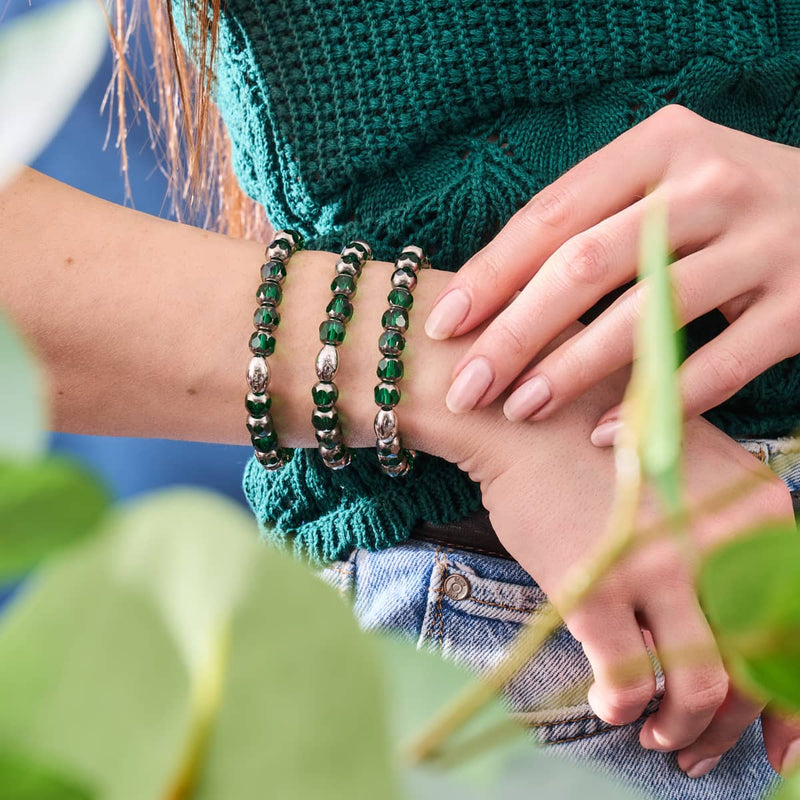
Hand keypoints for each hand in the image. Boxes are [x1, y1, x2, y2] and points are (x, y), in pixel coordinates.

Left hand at [423, 103, 799, 442]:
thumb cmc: (721, 207)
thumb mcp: (659, 184)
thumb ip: (588, 221)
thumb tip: (487, 291)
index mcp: (661, 144)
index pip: (552, 216)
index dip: (490, 276)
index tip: (444, 328)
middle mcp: (712, 184)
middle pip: (586, 267)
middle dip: (514, 335)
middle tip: (468, 387)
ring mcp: (765, 243)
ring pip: (645, 316)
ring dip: (570, 371)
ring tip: (519, 409)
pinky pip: (716, 367)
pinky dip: (653, 405)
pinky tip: (603, 434)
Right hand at [455, 331, 794, 774]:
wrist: (526, 416)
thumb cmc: (602, 441)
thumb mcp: (692, 471)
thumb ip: (732, 536)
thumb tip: (743, 617)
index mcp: (760, 512)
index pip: (798, 626)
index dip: (792, 701)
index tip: (778, 739)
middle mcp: (723, 543)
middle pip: (758, 667)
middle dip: (735, 726)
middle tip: (701, 745)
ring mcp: (658, 565)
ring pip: (701, 687)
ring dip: (683, 728)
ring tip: (660, 735)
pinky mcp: (596, 584)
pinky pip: (626, 678)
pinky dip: (623, 707)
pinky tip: (608, 706)